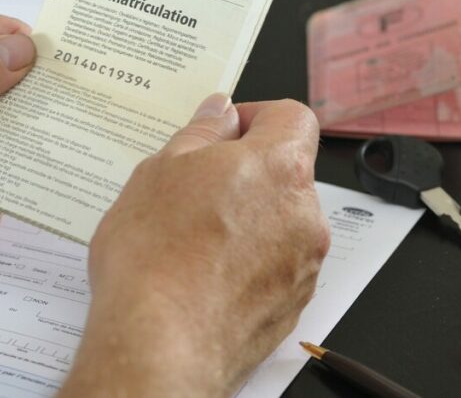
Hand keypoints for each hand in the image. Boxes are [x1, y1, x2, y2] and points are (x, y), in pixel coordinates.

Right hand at [59, 95, 328, 397]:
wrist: (160, 346)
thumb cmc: (155, 258)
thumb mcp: (161, 170)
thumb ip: (201, 133)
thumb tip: (221, 113)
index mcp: (279, 167)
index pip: (293, 117)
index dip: (258, 116)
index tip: (224, 130)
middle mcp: (305, 215)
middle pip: (286, 172)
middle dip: (245, 172)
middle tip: (192, 185)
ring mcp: (302, 266)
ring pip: (279, 222)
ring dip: (246, 218)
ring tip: (189, 236)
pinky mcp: (290, 308)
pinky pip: (273, 267)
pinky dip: (246, 262)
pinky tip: (201, 273)